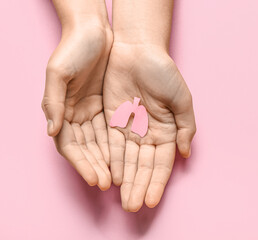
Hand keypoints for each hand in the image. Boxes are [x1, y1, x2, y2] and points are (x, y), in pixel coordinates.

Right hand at [42, 19, 112, 189]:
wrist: (95, 32)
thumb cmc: (73, 49)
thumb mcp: (59, 72)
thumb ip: (53, 102)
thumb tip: (53, 131)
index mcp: (61, 110)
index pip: (70, 145)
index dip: (82, 164)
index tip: (95, 179)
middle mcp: (76, 115)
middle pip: (87, 149)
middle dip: (96, 168)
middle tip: (110, 186)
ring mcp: (92, 112)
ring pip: (100, 143)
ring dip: (108, 162)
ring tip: (119, 179)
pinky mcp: (108, 107)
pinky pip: (113, 130)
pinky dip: (118, 145)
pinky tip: (126, 158)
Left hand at [104, 43, 195, 210]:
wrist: (137, 50)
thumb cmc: (163, 72)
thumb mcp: (181, 98)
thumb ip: (186, 127)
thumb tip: (184, 153)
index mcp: (167, 130)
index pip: (162, 163)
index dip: (157, 182)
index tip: (152, 201)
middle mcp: (148, 134)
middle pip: (143, 166)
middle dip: (139, 187)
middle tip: (133, 207)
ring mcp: (130, 129)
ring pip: (128, 160)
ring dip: (126, 181)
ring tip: (124, 200)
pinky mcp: (113, 120)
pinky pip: (112, 145)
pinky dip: (113, 162)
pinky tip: (113, 179)